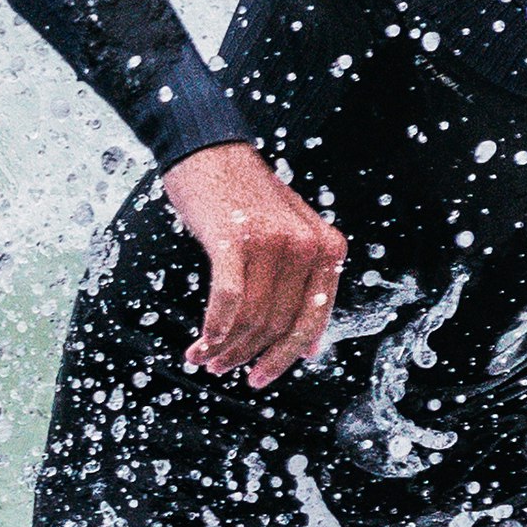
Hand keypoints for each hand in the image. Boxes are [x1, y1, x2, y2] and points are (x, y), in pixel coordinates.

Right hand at [160, 140, 345, 386]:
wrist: (208, 149)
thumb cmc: (244, 195)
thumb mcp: (290, 233)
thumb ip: (304, 284)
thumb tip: (313, 348)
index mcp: (327, 246)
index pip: (311, 318)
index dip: (284, 356)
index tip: (261, 377)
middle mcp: (305, 244)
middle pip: (277, 323)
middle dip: (248, 355)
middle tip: (222, 369)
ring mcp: (272, 241)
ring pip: (251, 318)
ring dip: (225, 348)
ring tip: (204, 359)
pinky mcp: (235, 238)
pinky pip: (227, 300)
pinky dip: (213, 329)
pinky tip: (200, 343)